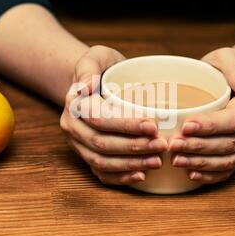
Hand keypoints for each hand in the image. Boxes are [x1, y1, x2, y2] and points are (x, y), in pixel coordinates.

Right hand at [60, 45, 167, 184]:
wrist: (95, 84)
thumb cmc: (102, 68)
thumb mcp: (96, 56)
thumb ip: (89, 67)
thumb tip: (85, 87)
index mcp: (74, 105)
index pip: (99, 118)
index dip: (126, 124)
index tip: (153, 125)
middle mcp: (72, 128)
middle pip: (101, 144)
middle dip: (133, 147)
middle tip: (162, 145)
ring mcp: (79, 145)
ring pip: (102, 162)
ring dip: (131, 164)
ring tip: (158, 161)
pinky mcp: (88, 157)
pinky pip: (101, 174)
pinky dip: (121, 178)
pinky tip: (142, 175)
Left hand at [169, 47, 234, 185]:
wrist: (228, 83)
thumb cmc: (221, 70)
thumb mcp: (227, 58)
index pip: (233, 120)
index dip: (210, 126)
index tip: (185, 126)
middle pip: (229, 144)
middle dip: (199, 147)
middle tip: (173, 145)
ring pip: (227, 161)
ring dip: (200, 164)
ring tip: (176, 160)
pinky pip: (226, 172)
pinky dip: (209, 176)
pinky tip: (190, 175)